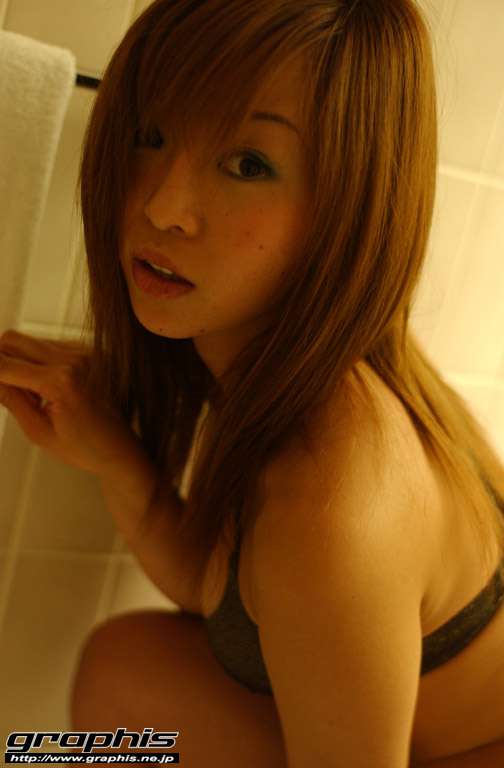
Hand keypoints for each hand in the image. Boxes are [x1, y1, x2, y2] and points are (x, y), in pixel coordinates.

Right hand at [0, 329, 144, 475]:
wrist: (121, 449)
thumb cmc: (83, 447)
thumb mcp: (38, 431)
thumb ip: (9, 399)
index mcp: (60, 381)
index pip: (4, 364)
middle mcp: (74, 359)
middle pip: (12, 340)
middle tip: (3, 387)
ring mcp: (85, 352)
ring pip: (30, 341)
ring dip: (19, 362)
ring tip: (32, 396)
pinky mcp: (89, 351)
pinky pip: (50, 346)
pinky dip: (39, 362)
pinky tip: (47, 389)